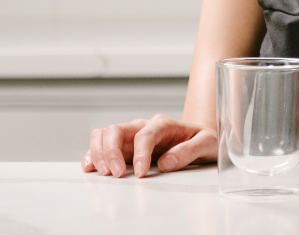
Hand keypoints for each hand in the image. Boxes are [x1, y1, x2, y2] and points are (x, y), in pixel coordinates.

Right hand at [82, 115, 215, 177]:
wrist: (199, 138)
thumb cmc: (202, 139)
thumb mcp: (207, 143)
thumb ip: (189, 151)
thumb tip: (166, 163)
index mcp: (164, 124)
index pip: (146, 134)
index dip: (140, 153)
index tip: (141, 173)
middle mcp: (144, 126)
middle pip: (118, 129)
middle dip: (111, 151)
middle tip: (117, 174)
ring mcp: (132, 135)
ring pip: (105, 134)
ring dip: (99, 152)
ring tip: (104, 173)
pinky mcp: (124, 146)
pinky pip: (102, 144)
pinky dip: (93, 154)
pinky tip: (91, 167)